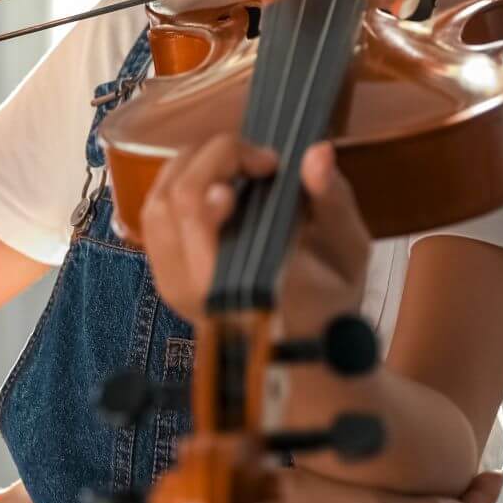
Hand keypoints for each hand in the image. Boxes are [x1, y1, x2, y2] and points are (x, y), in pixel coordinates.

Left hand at [130, 134, 370, 335]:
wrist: (301, 348)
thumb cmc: (329, 300)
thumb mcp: (348, 251)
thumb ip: (332, 201)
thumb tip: (317, 153)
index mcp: (245, 288)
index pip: (200, 213)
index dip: (222, 169)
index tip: (269, 165)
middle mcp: (198, 289)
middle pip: (176, 200)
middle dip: (216, 157)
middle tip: (260, 160)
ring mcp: (175, 285)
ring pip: (157, 205)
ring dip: (193, 167)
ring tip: (235, 164)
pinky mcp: (165, 278)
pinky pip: (154, 219)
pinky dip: (178, 187)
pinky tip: (212, 182)